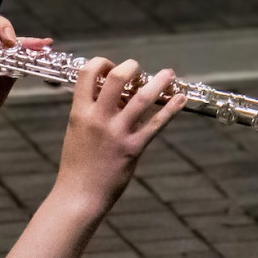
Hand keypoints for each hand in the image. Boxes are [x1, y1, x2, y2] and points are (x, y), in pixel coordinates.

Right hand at [51, 58, 185, 216]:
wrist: (79, 195)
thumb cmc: (77, 164)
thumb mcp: (76, 131)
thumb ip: (90, 111)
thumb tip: (110, 94)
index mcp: (79, 112)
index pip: (87, 73)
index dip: (101, 63)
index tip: (110, 67)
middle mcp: (98, 118)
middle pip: (117, 78)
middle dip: (130, 66)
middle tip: (138, 68)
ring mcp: (117, 132)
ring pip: (142, 98)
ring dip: (159, 81)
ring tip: (168, 73)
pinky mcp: (133, 148)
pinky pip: (156, 124)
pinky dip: (171, 108)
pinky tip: (180, 98)